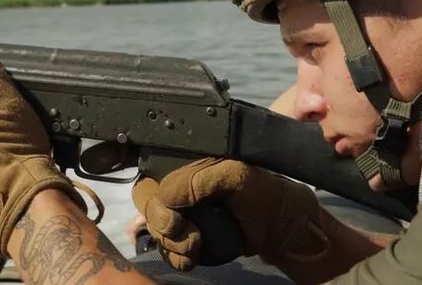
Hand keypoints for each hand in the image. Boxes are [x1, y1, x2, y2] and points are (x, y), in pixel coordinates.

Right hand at [131, 158, 330, 270]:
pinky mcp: (186, 235)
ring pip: (153, 230)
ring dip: (170, 244)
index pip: (147, 179)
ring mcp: (180, 212)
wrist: (276, 222)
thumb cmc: (258, 190)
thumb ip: (197, 180)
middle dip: (161, 225)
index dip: (153, 202)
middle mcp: (176, 186)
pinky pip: (164, 248)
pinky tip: (190, 258)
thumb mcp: (232, 174)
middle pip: (145, 206)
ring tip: (196, 246)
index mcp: (183, 164)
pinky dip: (174, 257)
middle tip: (188, 235)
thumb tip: (164, 198)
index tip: (175, 219)